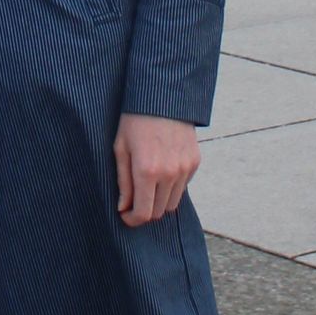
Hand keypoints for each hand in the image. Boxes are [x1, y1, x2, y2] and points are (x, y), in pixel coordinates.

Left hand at [114, 112, 199, 226]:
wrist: (164, 94)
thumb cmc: (135, 119)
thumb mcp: (121, 147)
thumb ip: (123, 181)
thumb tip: (123, 208)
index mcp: (146, 171)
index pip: (143, 214)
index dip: (133, 219)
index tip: (126, 215)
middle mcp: (169, 173)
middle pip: (159, 212)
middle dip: (145, 210)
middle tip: (135, 199)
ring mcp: (184, 168)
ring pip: (173, 203)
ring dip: (160, 200)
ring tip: (149, 183)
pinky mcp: (194, 161)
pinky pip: (183, 186)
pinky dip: (172, 186)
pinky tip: (162, 169)